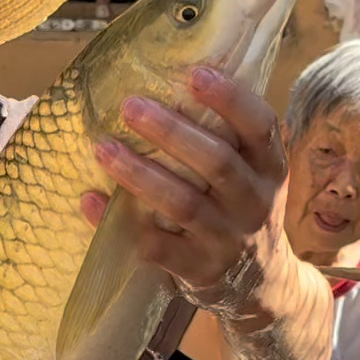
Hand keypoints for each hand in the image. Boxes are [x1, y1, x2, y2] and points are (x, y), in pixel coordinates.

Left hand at [84, 66, 287, 304]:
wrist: (263, 287)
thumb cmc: (242, 209)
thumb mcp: (253, 174)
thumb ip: (226, 136)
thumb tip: (167, 79)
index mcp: (270, 168)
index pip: (260, 127)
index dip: (231, 99)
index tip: (195, 73)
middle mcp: (255, 203)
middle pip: (216, 162)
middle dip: (171, 131)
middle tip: (130, 105)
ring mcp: (228, 240)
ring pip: (183, 204)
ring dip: (139, 174)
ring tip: (102, 148)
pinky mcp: (200, 271)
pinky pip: (157, 247)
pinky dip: (120, 222)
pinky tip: (90, 199)